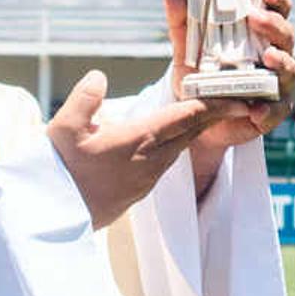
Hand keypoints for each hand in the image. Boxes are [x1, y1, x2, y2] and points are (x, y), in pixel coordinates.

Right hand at [47, 70, 237, 228]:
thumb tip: (100, 77)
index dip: (216, 106)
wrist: (53, 219)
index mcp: (140, 141)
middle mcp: (151, 161)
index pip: (186, 117)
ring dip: (194, 131)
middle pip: (191, 133)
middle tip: (236, 99)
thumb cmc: (59, 171)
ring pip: (179, 149)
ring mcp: (146, 179)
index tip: (241, 99)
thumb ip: (85, 97)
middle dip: (213, 116)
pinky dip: (176, 145)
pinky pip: (166, 162)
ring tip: (206, 114)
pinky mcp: (139, 191)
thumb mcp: (63, 127)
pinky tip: (170, 138)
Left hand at [163, 0, 294, 159]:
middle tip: (255, 18)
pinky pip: (277, 110)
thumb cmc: (200, 75)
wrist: (195, 118)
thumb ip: (182, 21)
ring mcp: (276, 84)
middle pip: (286, 35)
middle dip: (274, 25)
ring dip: (281, 62)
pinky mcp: (272, 112)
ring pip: (289, 69)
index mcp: (259, 34)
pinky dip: (269, 110)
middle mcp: (274, 55)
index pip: (277, 10)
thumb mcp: (187, 48)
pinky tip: (256, 109)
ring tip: (268, 58)